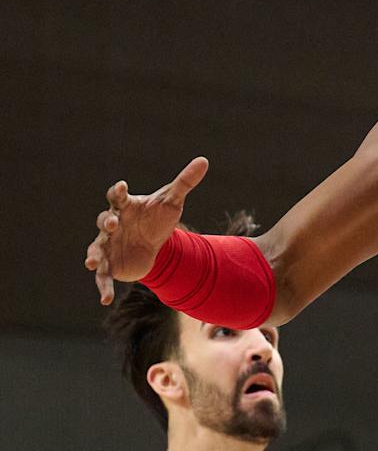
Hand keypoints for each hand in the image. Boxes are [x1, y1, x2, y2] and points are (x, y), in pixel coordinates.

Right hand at [84, 157, 207, 304]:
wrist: (157, 243)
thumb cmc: (159, 218)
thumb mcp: (173, 201)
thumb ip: (185, 182)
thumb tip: (204, 160)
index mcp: (125, 207)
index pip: (118, 197)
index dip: (118, 192)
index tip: (121, 187)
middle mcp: (112, 224)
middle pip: (104, 221)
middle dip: (106, 222)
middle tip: (112, 223)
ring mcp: (108, 245)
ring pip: (95, 249)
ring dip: (93, 256)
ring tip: (91, 263)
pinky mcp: (110, 265)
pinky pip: (103, 277)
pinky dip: (102, 287)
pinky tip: (104, 300)